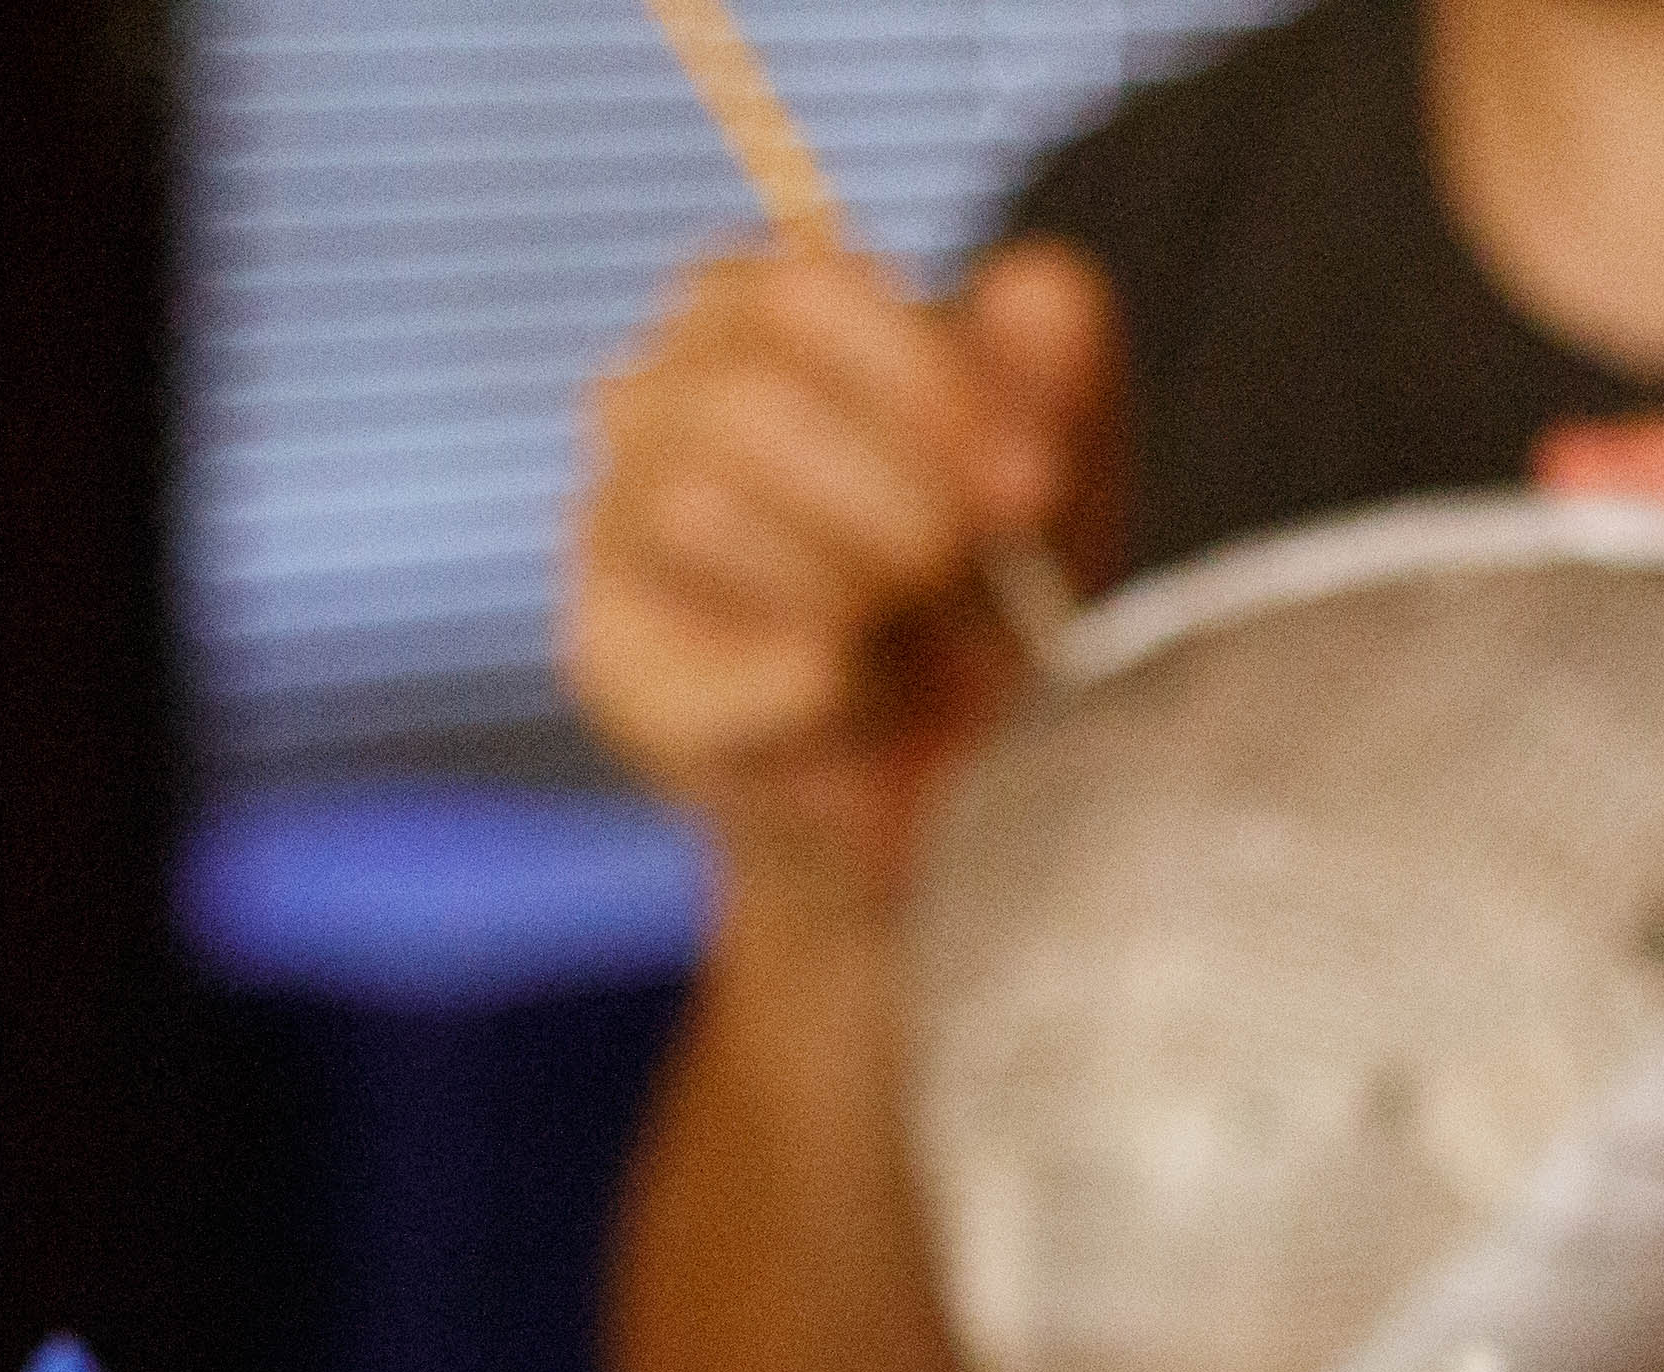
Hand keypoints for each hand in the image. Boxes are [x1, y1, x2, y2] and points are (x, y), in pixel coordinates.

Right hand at [561, 238, 1117, 899]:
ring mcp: (609, 527)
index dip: (928, 383)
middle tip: (968, 575)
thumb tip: (1036, 290)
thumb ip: (1056, 368)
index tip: (1034, 485)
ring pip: (694, 505)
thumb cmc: (983, 600)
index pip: (801, 291)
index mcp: (753, 316)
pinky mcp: (607, 658)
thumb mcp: (1051, 476)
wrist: (937, 789)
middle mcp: (652, 398)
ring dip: (844, 586)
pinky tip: (845, 694)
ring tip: (904, 637)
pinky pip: (680, 657)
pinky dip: (792, 685)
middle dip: (895, 499)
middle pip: (746, 400)